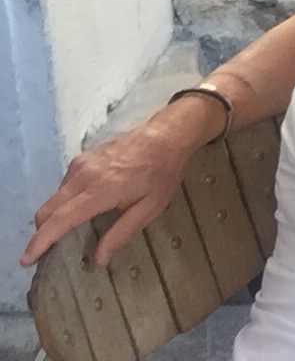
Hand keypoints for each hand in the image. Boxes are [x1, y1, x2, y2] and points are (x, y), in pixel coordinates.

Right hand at [21, 101, 213, 267]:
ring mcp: (81, 164)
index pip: (61, 219)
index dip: (41, 241)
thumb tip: (98, 259)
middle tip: (45, 253)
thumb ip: (121, 233)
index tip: (27, 260)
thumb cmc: (162, 173)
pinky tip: (79, 210)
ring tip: (64, 234)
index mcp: (101, 190)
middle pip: (48, 208)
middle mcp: (84, 175)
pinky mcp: (83, 157)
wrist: (166, 135)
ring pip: (55, 197)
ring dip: (53, 217)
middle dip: (41, 233)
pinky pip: (64, 185)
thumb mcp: (150, 208)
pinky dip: (63, 202)